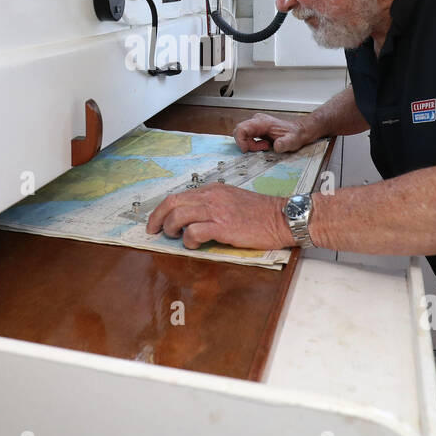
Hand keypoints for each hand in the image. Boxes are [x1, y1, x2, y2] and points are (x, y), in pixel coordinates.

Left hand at [146, 184, 292, 250]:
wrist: (282, 217)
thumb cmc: (260, 213)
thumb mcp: (232, 200)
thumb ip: (213, 205)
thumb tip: (192, 218)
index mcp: (213, 190)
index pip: (178, 196)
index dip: (162, 209)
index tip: (156, 221)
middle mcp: (211, 197)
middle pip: (172, 202)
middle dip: (157, 218)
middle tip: (154, 231)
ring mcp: (216, 211)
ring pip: (178, 216)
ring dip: (171, 229)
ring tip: (176, 238)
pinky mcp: (223, 227)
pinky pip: (194, 232)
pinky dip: (188, 240)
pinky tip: (194, 245)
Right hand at [232, 113, 316, 153]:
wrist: (298, 132)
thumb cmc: (295, 135)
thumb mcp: (292, 141)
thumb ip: (285, 143)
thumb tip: (277, 146)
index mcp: (262, 122)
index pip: (242, 128)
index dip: (240, 140)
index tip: (246, 150)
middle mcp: (257, 121)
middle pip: (240, 132)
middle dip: (246, 144)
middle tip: (261, 148)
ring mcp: (255, 125)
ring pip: (242, 135)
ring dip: (250, 145)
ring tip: (265, 147)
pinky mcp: (256, 129)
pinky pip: (247, 137)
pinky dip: (252, 144)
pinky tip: (264, 145)